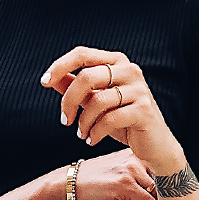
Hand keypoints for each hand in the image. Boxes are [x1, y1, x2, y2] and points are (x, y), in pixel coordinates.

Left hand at [41, 47, 183, 173]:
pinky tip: (91, 141)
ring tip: (81, 134)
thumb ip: (76, 89)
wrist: (154, 145)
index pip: (82, 54)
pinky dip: (95, 132)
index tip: (44, 82)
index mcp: (117, 62)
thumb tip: (51, 79)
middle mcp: (130, 70)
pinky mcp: (143, 110)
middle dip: (69, 101)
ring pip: (98, 100)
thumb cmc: (123, 122)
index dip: (60, 66)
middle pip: (86, 76)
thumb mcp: (96, 103)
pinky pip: (110, 119)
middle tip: (65, 121)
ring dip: (83, 122)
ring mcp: (139, 90)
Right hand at [69, 147, 158, 199]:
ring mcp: (130, 171)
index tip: (158, 199)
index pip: (160, 169)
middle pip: (163, 181)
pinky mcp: (125, 185)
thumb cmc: (90, 180)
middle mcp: (134, 158)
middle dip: (160, 198)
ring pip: (158, 193)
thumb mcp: (116, 171)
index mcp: (133, 154)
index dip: (162, 188)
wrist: (69, 183)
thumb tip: (152, 192)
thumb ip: (135, 176)